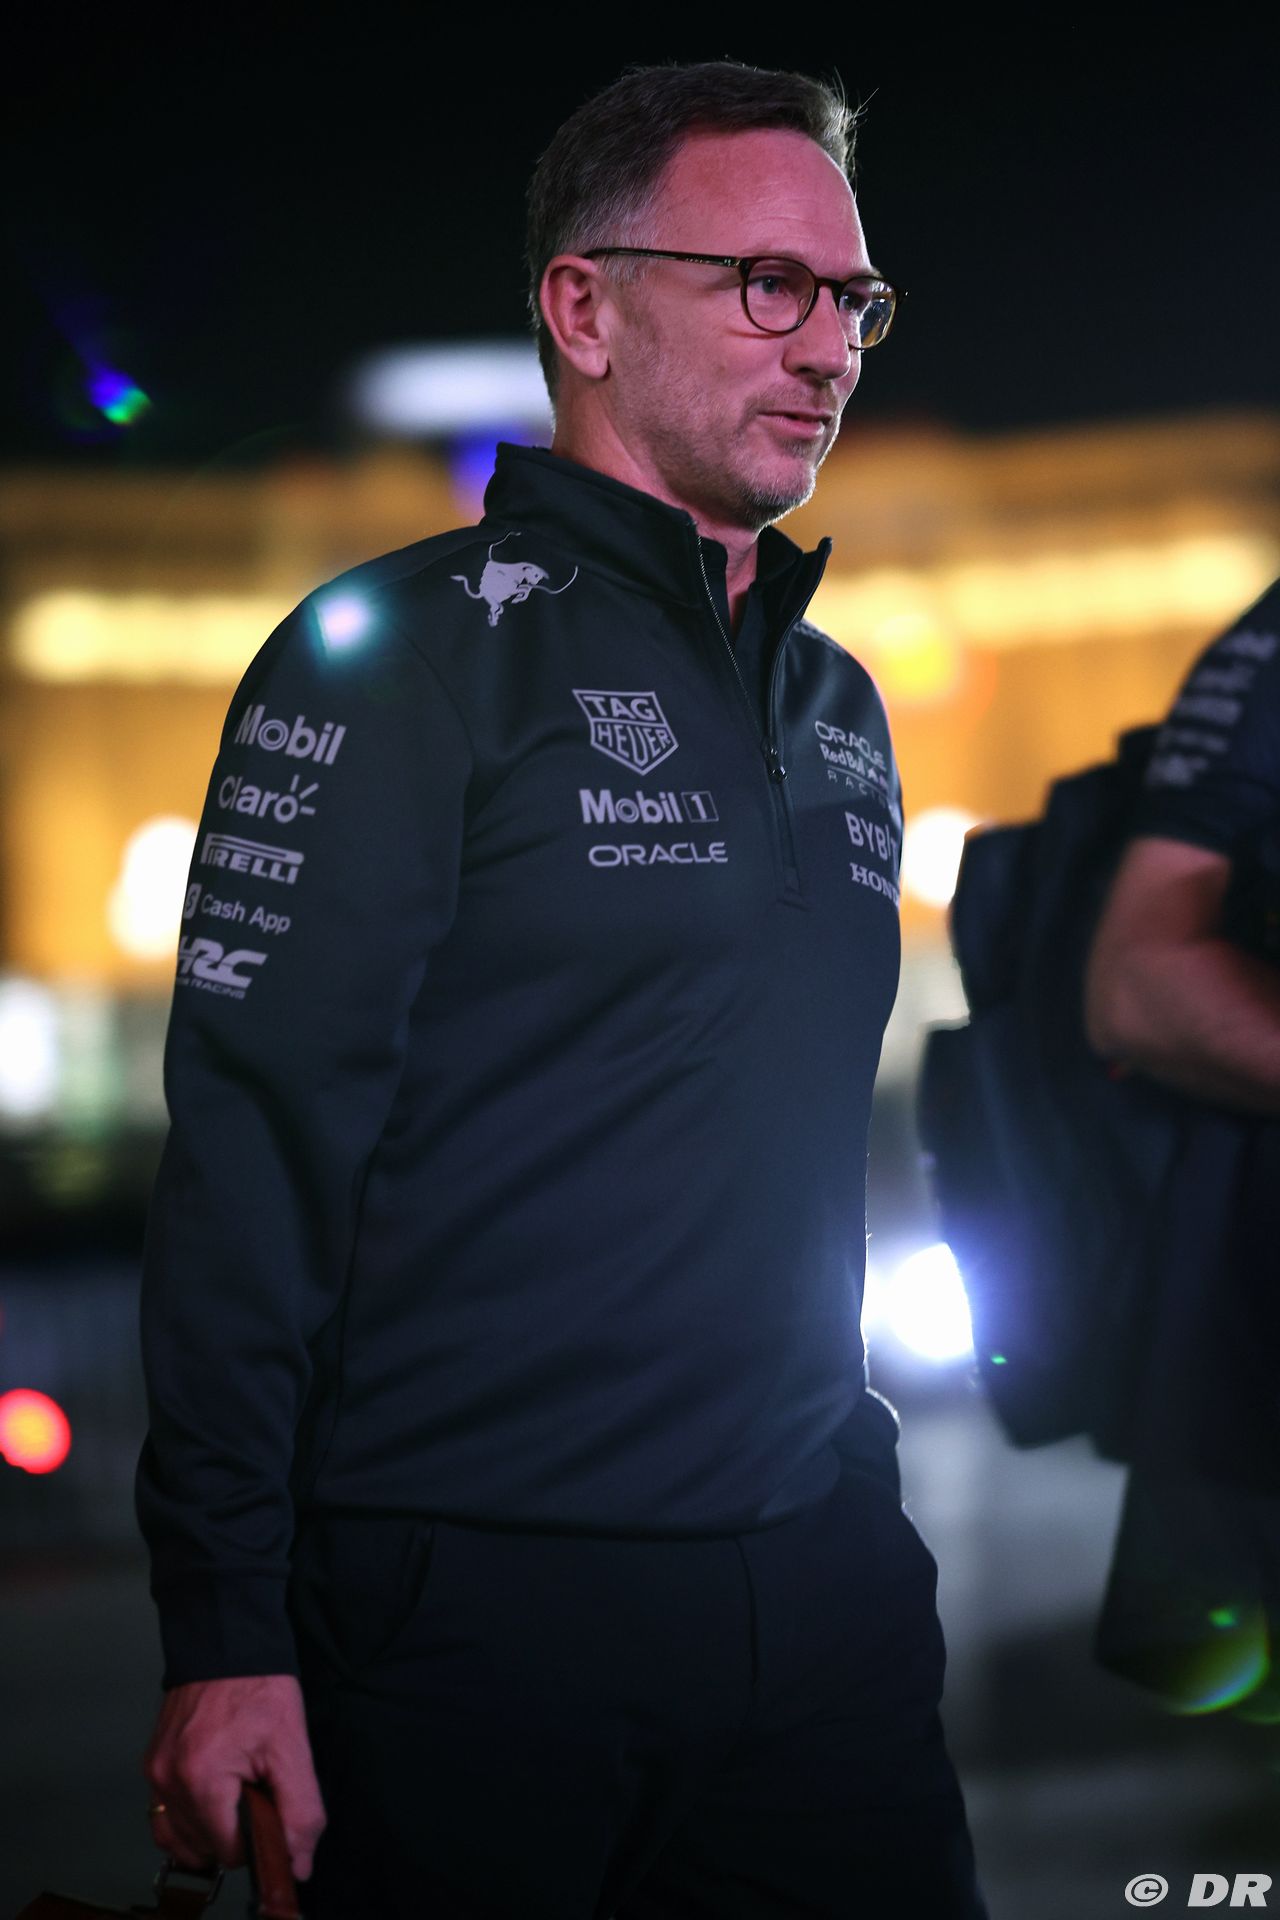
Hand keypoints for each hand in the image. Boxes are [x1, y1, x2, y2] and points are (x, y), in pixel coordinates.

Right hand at [143, 1673, 325, 1879]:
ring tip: (235, 1794)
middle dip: (233, 1831)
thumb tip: (298, 1864)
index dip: (257, 1836)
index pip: (229, 1851)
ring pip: (178, 1839)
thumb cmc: (260, 1686)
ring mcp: (154, 1774)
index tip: (270, 1806)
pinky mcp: (151, 1764)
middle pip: (202, 1848)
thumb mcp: (292, 1747)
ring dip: (208, 1831)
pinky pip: (163, 1816)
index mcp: (201, 1780)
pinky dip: (187, 1820)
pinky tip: (213, 1795)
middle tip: (254, 1789)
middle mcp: (167, 1781)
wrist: (227, 1640)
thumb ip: (300, 1812)